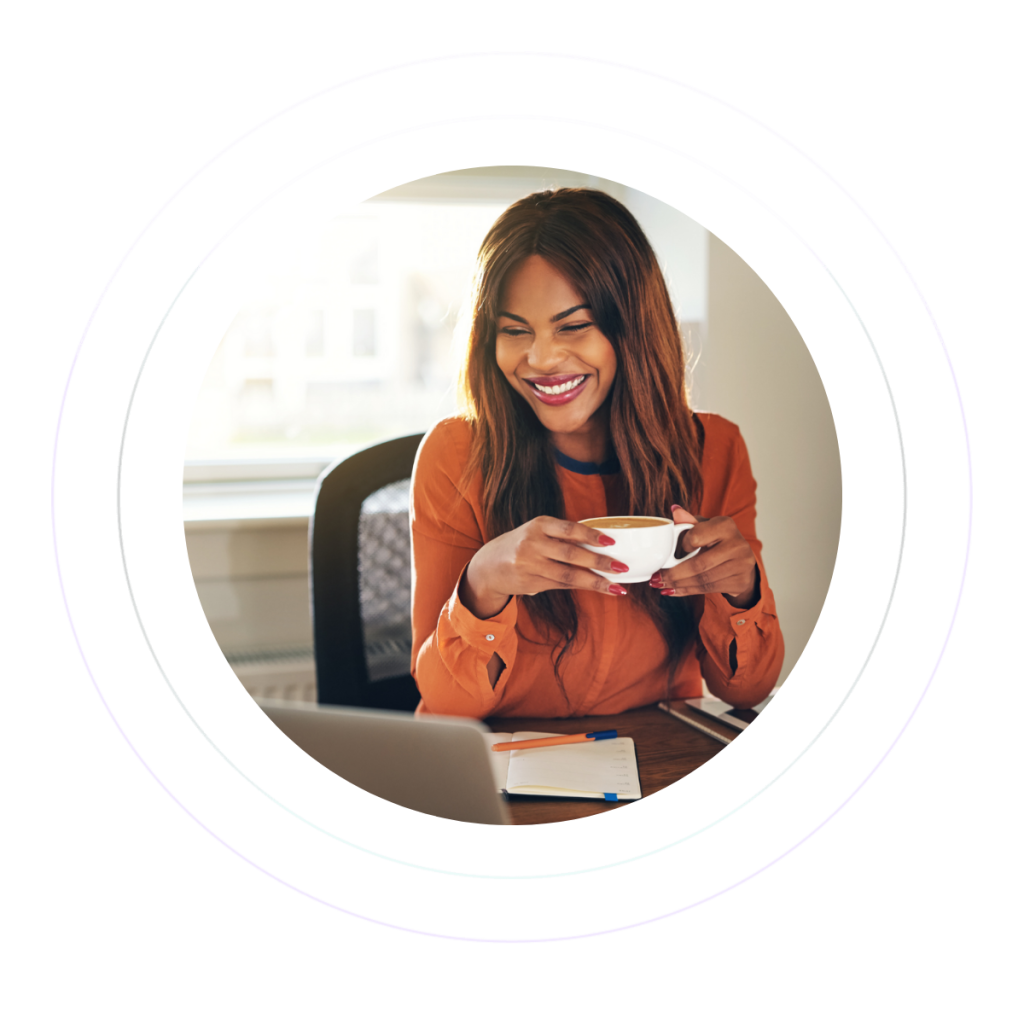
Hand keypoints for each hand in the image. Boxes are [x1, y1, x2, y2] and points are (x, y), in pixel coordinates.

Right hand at [460, 517, 630, 618]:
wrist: (488, 566)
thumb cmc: (522, 544)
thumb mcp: (538, 532)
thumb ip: (563, 536)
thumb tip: (602, 543)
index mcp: (538, 525)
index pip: (569, 529)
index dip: (591, 536)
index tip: (611, 542)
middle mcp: (533, 544)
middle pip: (572, 555)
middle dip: (599, 563)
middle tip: (621, 567)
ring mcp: (531, 566)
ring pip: (569, 575)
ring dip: (595, 582)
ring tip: (616, 587)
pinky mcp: (532, 584)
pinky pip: (562, 585)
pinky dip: (582, 587)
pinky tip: (599, 588)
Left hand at [650, 505, 759, 608]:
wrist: (742, 560)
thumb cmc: (717, 540)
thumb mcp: (704, 528)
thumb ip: (688, 522)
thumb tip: (675, 510)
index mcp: (726, 525)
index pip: (695, 537)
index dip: (682, 546)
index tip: (670, 552)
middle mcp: (737, 544)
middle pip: (698, 565)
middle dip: (673, 574)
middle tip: (656, 579)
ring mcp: (742, 565)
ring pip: (703, 580)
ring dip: (678, 585)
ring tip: (662, 586)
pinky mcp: (741, 582)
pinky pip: (709, 589)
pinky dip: (688, 591)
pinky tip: (675, 590)